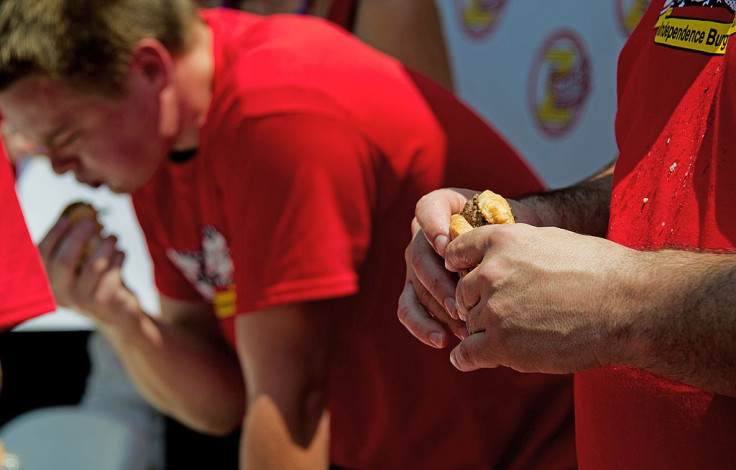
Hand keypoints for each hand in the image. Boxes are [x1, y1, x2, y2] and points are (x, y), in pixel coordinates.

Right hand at [38, 215, 139, 327]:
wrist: (118, 314)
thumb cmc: (97, 284)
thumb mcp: (80, 268)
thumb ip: (75, 247)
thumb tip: (79, 214)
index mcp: (49, 283)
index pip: (42, 257)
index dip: (53, 235)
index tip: (68, 218)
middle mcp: (61, 295)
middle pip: (63, 260)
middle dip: (78, 236)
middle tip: (92, 221)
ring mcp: (82, 301)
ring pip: (93, 265)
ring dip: (105, 245)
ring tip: (114, 237)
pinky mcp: (104, 302)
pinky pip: (112, 274)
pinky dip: (118, 259)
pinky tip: (122, 253)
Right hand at [398, 188, 544, 347]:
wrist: (513, 250)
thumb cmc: (513, 232)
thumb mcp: (511, 220)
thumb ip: (499, 227)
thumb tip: (496, 248)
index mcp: (441, 208)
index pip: (427, 210)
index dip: (432, 228)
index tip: (446, 248)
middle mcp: (422, 235)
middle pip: (419, 257)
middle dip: (439, 284)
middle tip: (460, 304)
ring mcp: (417, 265)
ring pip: (415, 287)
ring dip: (437, 309)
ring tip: (462, 328)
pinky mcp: (417, 290)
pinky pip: (409, 308)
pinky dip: (422, 326)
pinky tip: (442, 340)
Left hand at [445, 223, 634, 373]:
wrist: (628, 305)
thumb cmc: (602, 271)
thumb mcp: (552, 241)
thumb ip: (518, 249)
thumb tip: (504, 258)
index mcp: (503, 240)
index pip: (459, 250)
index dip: (459, 266)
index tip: (460, 275)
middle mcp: (491, 271)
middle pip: (463, 293)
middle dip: (476, 304)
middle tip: (499, 316)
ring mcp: (494, 308)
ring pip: (469, 324)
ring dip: (482, 333)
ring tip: (508, 339)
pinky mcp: (501, 343)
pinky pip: (467, 354)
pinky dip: (465, 359)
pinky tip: (468, 360)